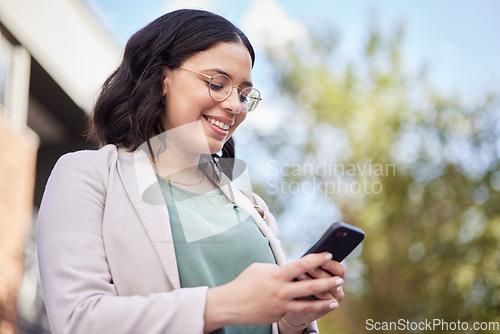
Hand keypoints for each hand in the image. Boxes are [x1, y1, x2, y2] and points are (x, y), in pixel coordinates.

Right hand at [203, 252, 341, 332]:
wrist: (231, 304)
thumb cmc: (245, 283)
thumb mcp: (260, 268)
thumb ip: (278, 269)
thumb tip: (291, 269)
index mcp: (277, 275)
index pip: (301, 264)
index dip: (317, 259)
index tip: (329, 255)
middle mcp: (281, 290)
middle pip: (310, 286)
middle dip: (327, 283)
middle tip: (340, 279)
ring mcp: (281, 305)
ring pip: (308, 305)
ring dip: (324, 302)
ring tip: (335, 301)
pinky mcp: (278, 315)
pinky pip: (295, 311)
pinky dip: (307, 309)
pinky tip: (317, 308)